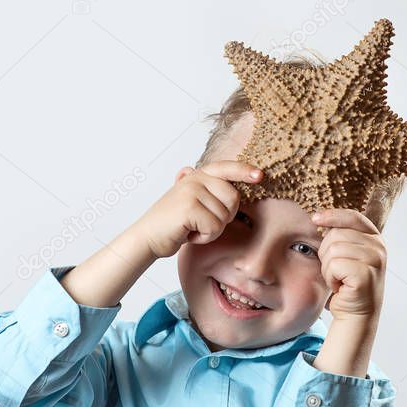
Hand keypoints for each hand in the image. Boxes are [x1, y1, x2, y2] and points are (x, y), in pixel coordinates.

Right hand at [132, 160, 263, 258]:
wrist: (146, 238)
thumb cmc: (170, 223)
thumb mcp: (188, 200)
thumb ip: (201, 189)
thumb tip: (199, 173)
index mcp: (196, 175)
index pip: (226, 168)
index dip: (244, 171)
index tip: (260, 176)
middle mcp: (194, 179)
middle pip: (233, 198)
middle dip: (224, 217)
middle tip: (203, 223)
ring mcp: (191, 191)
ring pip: (224, 216)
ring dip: (212, 230)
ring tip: (192, 228)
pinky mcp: (189, 208)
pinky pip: (214, 227)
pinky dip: (204, 237)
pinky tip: (188, 234)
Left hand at [311, 208, 385, 321]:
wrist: (357, 314)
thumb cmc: (347, 284)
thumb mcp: (346, 255)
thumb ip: (341, 237)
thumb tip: (318, 217)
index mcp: (375, 239)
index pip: (353, 217)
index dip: (332, 216)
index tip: (315, 219)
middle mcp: (379, 247)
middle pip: (336, 234)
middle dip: (326, 253)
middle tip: (335, 271)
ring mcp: (375, 261)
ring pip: (333, 250)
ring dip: (327, 268)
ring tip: (338, 279)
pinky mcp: (365, 274)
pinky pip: (334, 265)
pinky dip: (330, 277)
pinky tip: (340, 286)